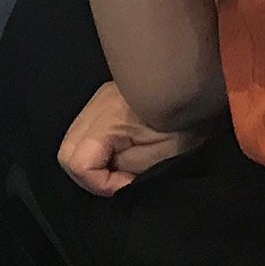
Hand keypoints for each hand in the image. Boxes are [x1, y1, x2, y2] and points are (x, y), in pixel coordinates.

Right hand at [56, 82, 207, 197]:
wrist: (198, 82)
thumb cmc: (187, 119)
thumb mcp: (163, 153)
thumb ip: (129, 169)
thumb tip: (113, 176)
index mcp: (108, 119)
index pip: (77, 162)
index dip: (100, 183)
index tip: (128, 182)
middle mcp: (95, 107)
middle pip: (66, 153)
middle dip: (89, 175)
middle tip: (120, 179)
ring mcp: (97, 100)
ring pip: (73, 142)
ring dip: (92, 161)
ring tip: (122, 165)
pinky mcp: (104, 100)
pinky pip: (85, 131)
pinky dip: (96, 148)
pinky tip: (121, 150)